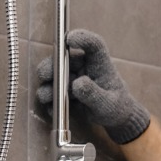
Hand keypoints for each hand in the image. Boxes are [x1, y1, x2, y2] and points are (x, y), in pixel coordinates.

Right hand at [37, 29, 151, 144]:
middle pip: (65, 59)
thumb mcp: (108, 104)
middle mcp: (84, 68)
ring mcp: (73, 79)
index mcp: (100, 64)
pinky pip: (53, 95)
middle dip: (51, 65)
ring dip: (48, 85)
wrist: (113, 121)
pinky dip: (50, 102)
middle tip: (44, 74)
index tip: (69, 39)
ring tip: (46, 96)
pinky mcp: (65, 93)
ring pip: (55, 76)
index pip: (94, 45)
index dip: (82, 39)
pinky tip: (53, 110)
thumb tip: (77, 84)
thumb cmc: (116, 108)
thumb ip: (94, 94)